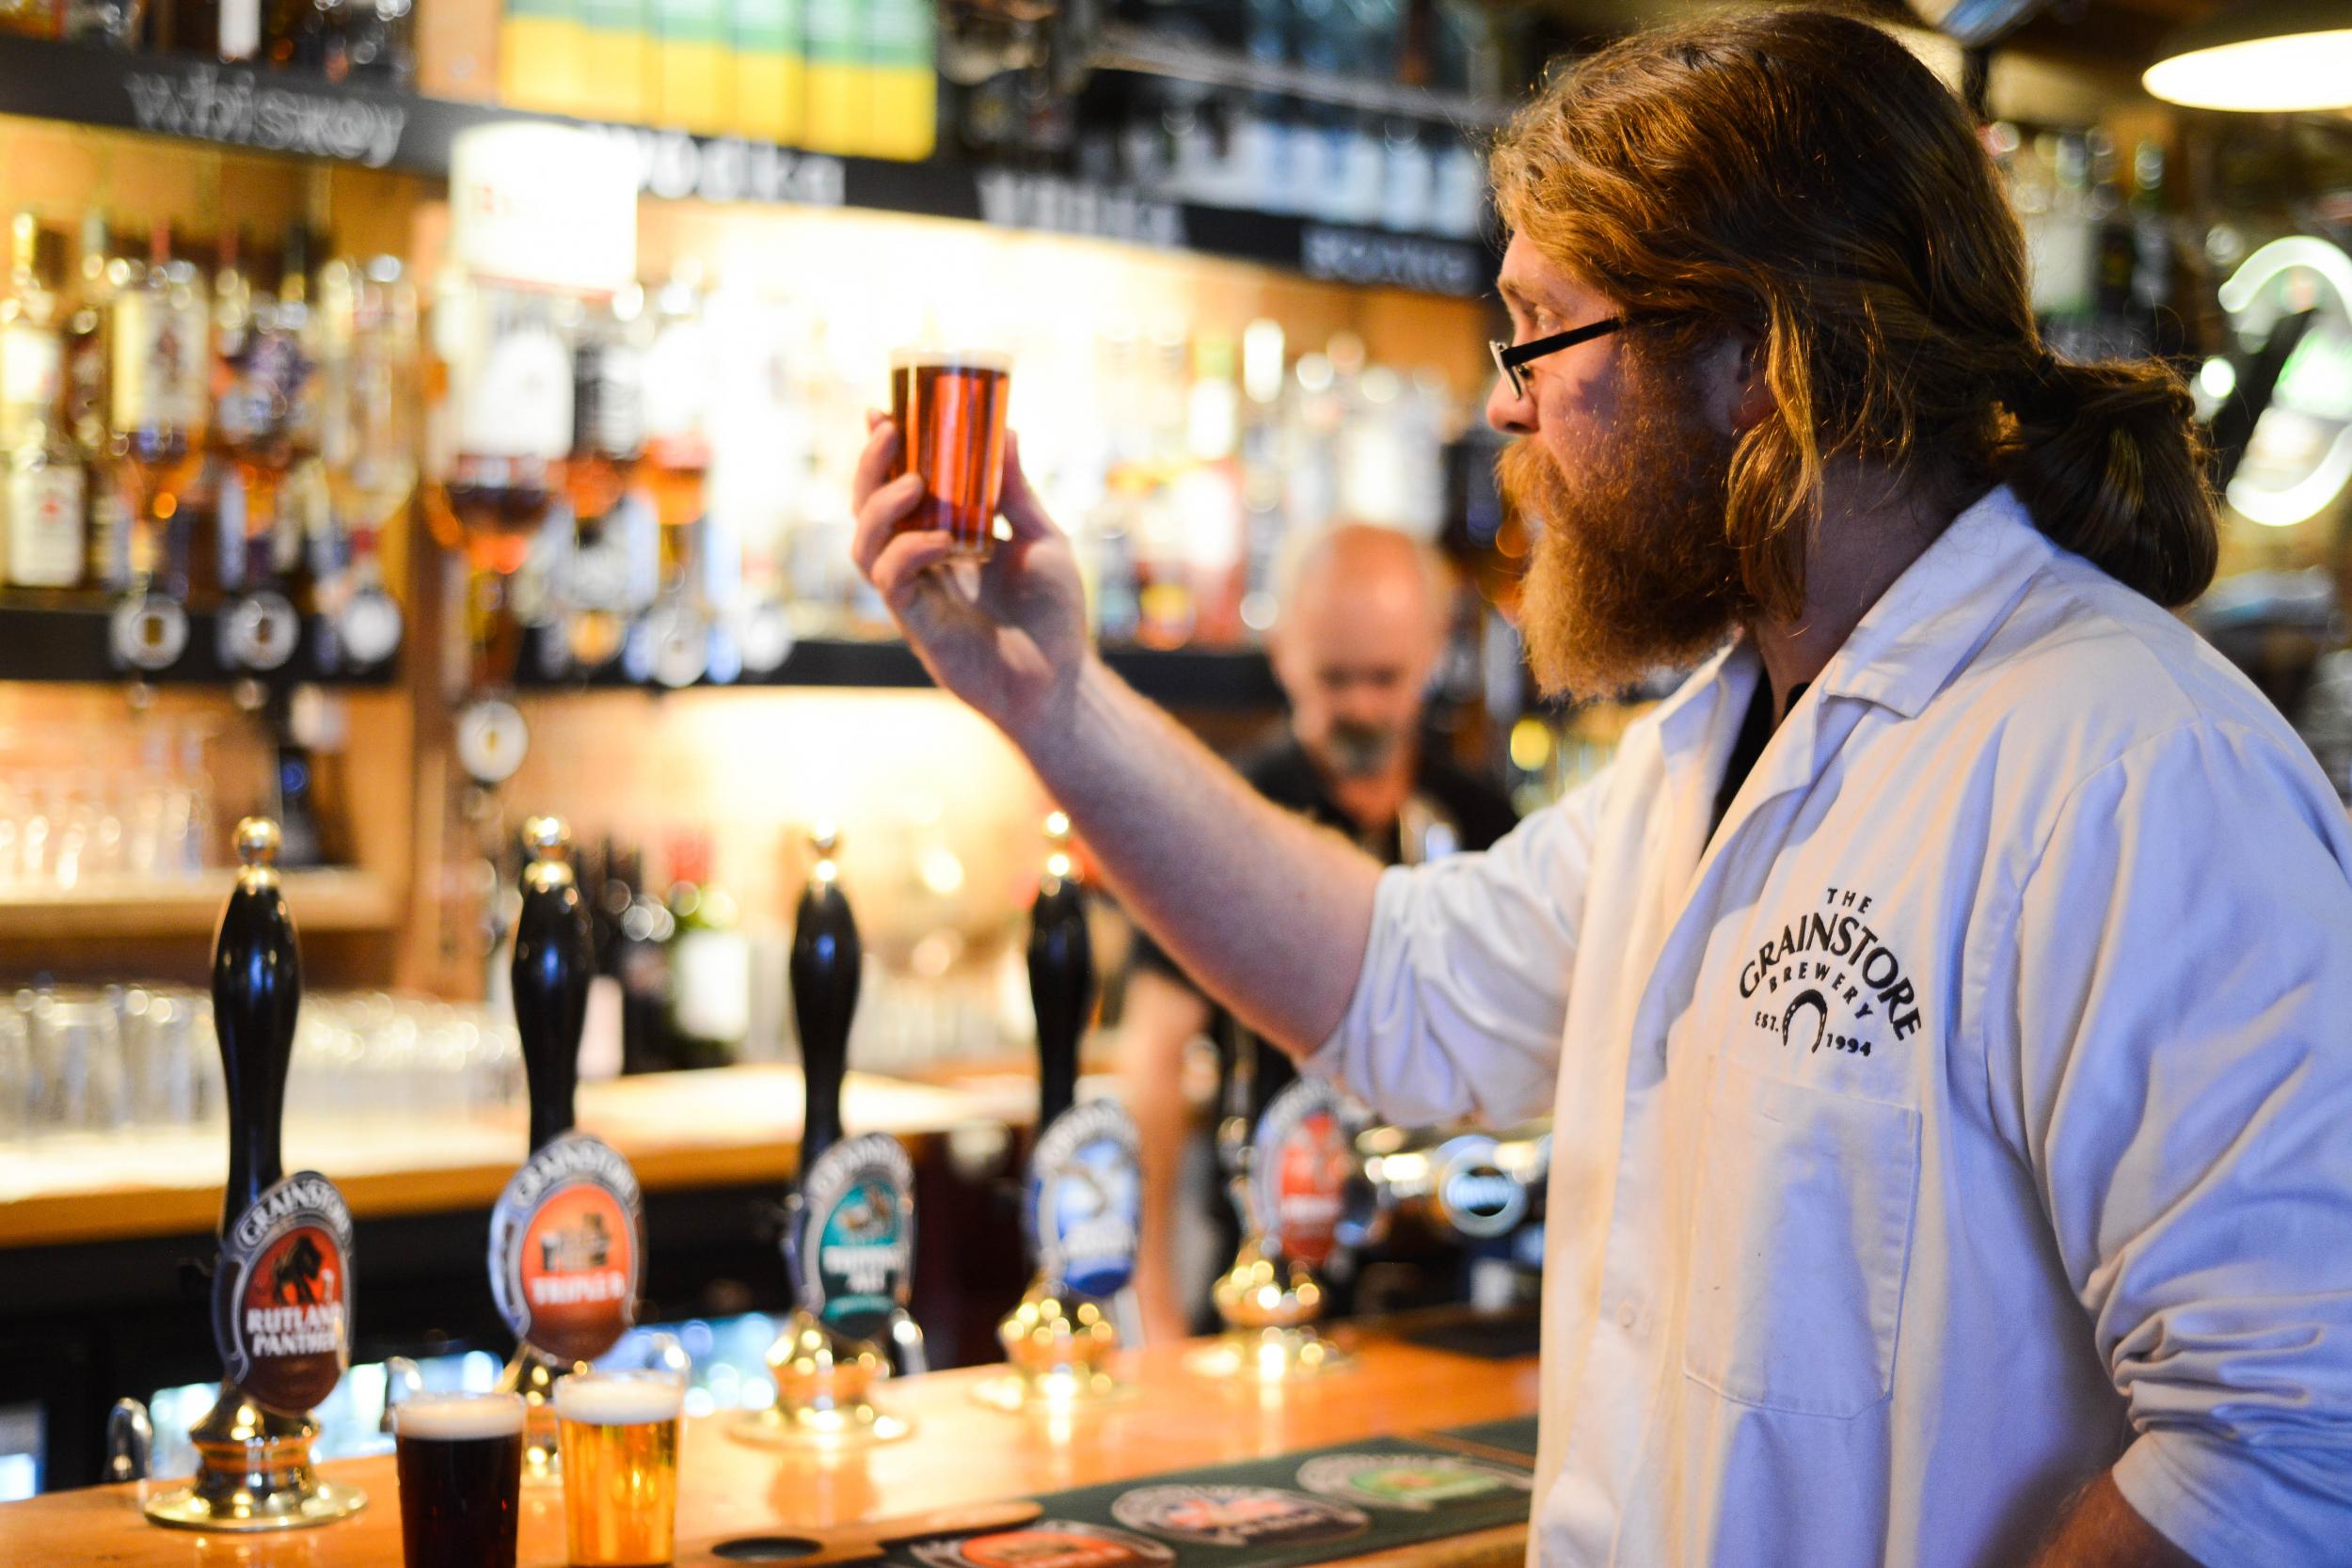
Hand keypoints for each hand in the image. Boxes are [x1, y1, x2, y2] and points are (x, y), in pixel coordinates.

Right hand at [852, 418, 1092, 746]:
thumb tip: (1006, 431)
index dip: (882, 454)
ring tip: (915, 483)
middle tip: (890, 432)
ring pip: (864, 547)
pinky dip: (909, 554)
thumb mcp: (1042, 539)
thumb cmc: (1053, 615)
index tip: (882, 412)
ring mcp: (916, 597)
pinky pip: (893, 584)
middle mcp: (920, 566)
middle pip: (867, 512)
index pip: (897, 491)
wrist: (1062, 682)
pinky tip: (942, 542)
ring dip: (880, 508)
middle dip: (870, 468)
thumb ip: (1016, 492)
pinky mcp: (920, 627)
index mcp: (942, 540)